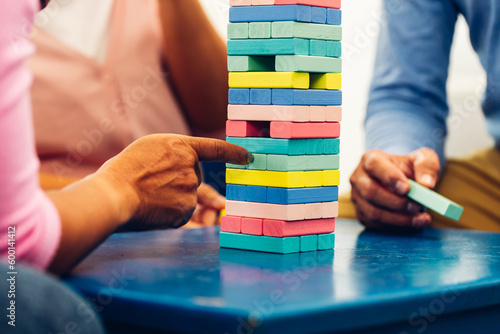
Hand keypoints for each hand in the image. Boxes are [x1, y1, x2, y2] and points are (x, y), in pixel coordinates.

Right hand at [96, 134, 250, 229]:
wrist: (113, 194)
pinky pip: (182, 213)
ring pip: (188, 196)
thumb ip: (174, 154)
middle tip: (155, 183)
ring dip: (174, 197)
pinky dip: (170, 213)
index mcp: (181, 146)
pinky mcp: (185, 211)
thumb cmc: (124, 170)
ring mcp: (190, 191)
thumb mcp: (150, 149)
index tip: (249, 157)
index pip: (216, 148)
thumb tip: (191, 166)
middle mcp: (191, 167)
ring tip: (149, 195)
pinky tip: (153, 209)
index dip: (234, 153)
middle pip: (195, 177)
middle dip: (182, 181)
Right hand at [349, 148, 439, 229]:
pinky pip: (376, 224)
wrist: (401, 180)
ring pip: (373, 212)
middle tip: (417, 206)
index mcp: (370, 159)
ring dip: (399, 218)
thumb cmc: (408, 168)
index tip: (408, 189)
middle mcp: (359, 178)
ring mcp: (357, 197)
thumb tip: (427, 184)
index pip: (374, 165)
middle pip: (370, 192)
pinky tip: (413, 222)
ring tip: (421, 218)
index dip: (389, 177)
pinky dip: (396, 226)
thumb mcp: (422, 159)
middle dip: (396, 202)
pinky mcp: (361, 213)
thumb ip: (426, 166)